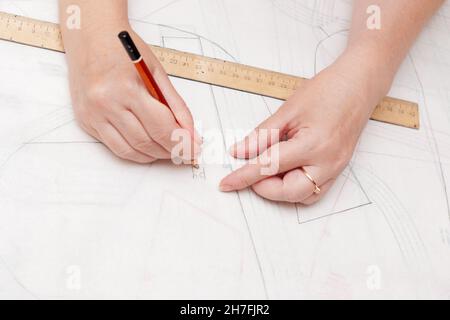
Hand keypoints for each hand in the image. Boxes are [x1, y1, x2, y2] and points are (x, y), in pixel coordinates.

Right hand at [64, 24, 200, 163]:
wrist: (89, 35)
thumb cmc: (124, 48)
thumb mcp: (157, 70)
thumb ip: (175, 104)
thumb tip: (190, 132)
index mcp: (126, 88)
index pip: (161, 127)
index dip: (182, 142)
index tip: (195, 148)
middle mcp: (106, 104)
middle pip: (146, 143)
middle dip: (171, 151)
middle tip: (185, 152)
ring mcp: (93, 115)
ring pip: (130, 151)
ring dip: (154, 156)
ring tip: (169, 151)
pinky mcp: (86, 121)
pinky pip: (115, 147)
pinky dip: (135, 152)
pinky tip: (149, 148)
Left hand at [220, 54, 379, 203]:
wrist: (358, 84)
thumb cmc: (327, 91)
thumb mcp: (288, 110)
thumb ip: (262, 136)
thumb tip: (239, 152)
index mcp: (313, 145)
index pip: (269, 167)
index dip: (243, 177)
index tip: (227, 183)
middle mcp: (327, 163)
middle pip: (288, 192)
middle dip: (264, 186)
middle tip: (250, 168)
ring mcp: (335, 169)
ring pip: (302, 196)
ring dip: (280, 189)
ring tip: (268, 167)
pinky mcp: (337, 169)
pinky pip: (314, 191)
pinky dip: (295, 187)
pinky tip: (285, 171)